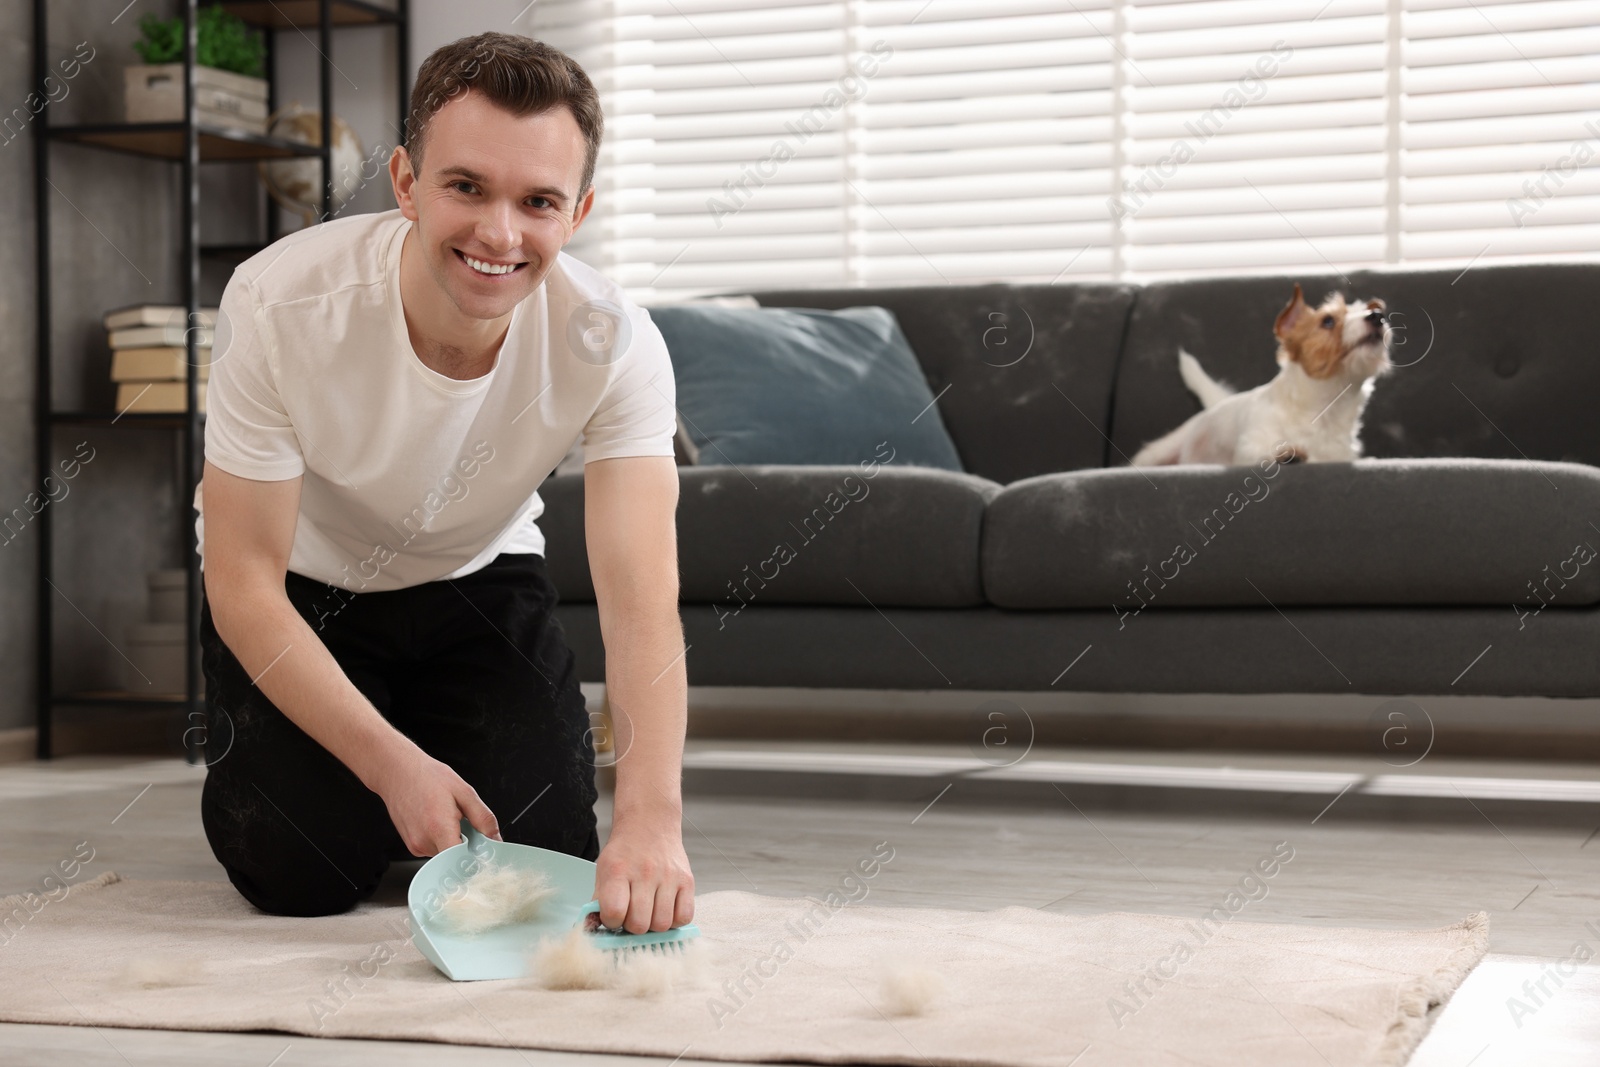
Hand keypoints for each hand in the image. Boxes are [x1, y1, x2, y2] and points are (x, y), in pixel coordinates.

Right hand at [369, 742, 500, 857]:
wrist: (397, 772)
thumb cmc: (427, 777)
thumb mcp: (464, 791)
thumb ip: (483, 817)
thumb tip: (495, 838)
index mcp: (439, 828)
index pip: (460, 861)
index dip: (475, 861)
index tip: (484, 853)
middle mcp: (424, 841)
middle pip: (455, 859)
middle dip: (466, 847)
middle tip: (465, 825)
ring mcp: (416, 846)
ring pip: (445, 855)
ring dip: (453, 841)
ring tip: (448, 818)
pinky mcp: (412, 846)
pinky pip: (434, 850)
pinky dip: (442, 839)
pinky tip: (437, 821)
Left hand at [594, 815, 694, 933]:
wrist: (649, 824)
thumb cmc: (624, 853)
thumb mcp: (603, 871)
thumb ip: (598, 901)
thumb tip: (591, 928)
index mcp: (618, 870)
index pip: (614, 913)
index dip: (611, 921)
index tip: (613, 915)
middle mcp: (645, 873)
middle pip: (639, 924)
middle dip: (632, 926)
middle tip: (632, 914)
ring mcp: (669, 877)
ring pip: (662, 925)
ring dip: (653, 925)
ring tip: (649, 911)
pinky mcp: (687, 880)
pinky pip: (684, 917)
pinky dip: (674, 921)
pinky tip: (665, 909)